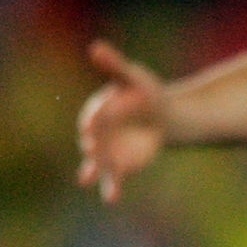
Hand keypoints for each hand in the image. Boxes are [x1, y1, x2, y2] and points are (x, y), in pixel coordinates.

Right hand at [77, 40, 167, 203]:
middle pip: (92, 141)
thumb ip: (113, 64)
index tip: (97, 118)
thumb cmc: (142, 92)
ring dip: (92, 170)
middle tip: (91, 146)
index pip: (93, 115)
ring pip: (96, 163)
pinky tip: (111, 199)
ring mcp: (105, 151)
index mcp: (96, 110)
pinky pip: (113, 178)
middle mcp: (95, 133)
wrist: (160, 116)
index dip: (94, 117)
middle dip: (92, 144)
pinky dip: (111, 188)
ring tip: (86, 179)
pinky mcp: (119, 165)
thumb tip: (95, 47)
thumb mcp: (131, 76)